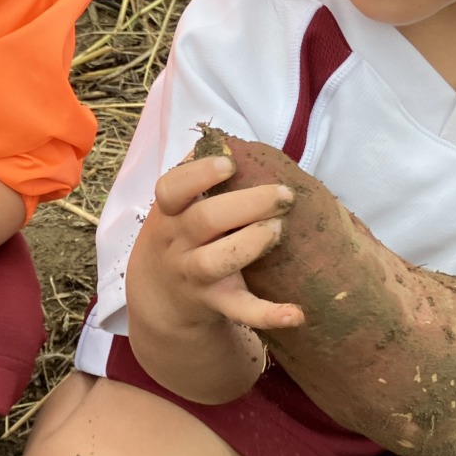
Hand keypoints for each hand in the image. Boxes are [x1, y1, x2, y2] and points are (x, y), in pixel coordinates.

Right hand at [126, 154, 303, 338]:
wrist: (158, 297)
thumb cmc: (180, 236)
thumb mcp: (175, 207)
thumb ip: (197, 177)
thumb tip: (229, 141)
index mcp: (169, 213)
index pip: (171, 190)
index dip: (199, 174)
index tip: (230, 163)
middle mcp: (177, 244)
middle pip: (204, 221)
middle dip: (245, 204)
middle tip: (283, 194)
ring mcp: (194, 275)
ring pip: (215, 262)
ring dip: (250, 244)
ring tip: (278, 231)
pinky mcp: (215, 303)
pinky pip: (240, 310)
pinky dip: (268, 313)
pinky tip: (297, 314)